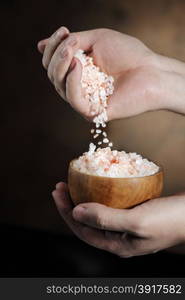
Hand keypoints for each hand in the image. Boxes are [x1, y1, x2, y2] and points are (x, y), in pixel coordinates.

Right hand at [37, 27, 184, 119]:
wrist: (150, 72)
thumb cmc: (129, 54)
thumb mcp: (97, 40)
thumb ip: (72, 42)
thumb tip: (40, 45)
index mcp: (80, 71)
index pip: (55, 62)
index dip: (53, 46)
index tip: (63, 30)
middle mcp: (79, 86)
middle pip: (53, 74)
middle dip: (56, 56)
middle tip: (68, 43)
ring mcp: (85, 100)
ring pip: (59, 86)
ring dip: (61, 66)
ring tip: (71, 52)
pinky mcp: (92, 112)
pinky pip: (73, 99)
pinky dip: (72, 81)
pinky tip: (78, 66)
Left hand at [52, 182, 184, 256]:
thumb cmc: (168, 220)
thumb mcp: (135, 221)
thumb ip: (105, 219)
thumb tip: (77, 213)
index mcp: (117, 245)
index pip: (82, 230)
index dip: (66, 212)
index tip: (58, 192)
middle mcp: (119, 238)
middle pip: (87, 223)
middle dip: (71, 206)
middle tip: (60, 186)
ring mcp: (126, 227)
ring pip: (97, 214)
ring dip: (83, 200)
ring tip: (73, 185)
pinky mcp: (133, 215)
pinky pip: (109, 207)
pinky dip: (99, 196)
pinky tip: (97, 186)